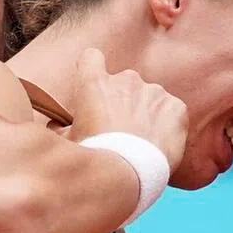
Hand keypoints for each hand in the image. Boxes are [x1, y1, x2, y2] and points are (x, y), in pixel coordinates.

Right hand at [68, 48, 187, 171]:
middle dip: (122, 102)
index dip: (92, 70)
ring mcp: (154, 92)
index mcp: (95, 84)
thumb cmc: (93, 158)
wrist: (127, 175)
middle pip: (124, 83)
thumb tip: (56, 125)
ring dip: (145, 114)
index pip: (91, 58)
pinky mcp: (176, 107)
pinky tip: (159, 144)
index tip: (94, 88)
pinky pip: (172, 112)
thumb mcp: (67, 143)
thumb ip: (60, 128)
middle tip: (120, 132)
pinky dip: (167, 125)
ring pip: (149, 98)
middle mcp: (126, 80)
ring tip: (142, 143)